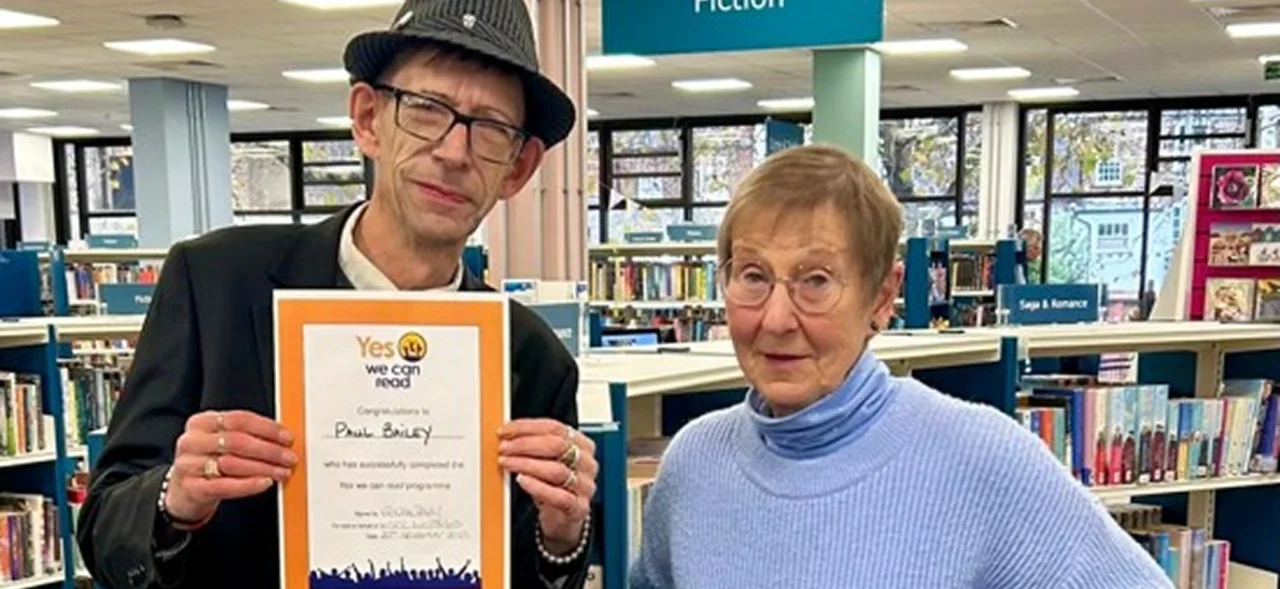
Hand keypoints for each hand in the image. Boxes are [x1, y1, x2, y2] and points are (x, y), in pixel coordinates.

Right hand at [166, 410, 296, 523]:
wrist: (182, 490)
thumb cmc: (208, 460)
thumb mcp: (221, 441)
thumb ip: (246, 435)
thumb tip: (282, 438)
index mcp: (202, 422)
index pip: (239, 419)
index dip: (267, 428)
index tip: (287, 437)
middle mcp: (192, 441)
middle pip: (237, 441)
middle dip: (268, 450)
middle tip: (289, 457)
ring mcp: (189, 465)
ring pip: (232, 463)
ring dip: (263, 468)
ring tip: (282, 472)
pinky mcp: (192, 488)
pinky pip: (224, 486)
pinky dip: (248, 485)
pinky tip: (264, 483)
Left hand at [497, 419, 597, 553]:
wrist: (563, 518)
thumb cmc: (554, 486)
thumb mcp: (545, 461)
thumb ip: (533, 446)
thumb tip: (507, 436)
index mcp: (582, 445)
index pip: (556, 428)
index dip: (527, 427)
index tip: (505, 431)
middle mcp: (587, 463)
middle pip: (557, 445)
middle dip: (524, 444)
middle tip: (504, 448)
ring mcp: (585, 486)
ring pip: (556, 470)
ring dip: (526, 464)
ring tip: (507, 463)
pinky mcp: (578, 508)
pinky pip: (559, 496)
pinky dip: (537, 487)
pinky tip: (522, 481)